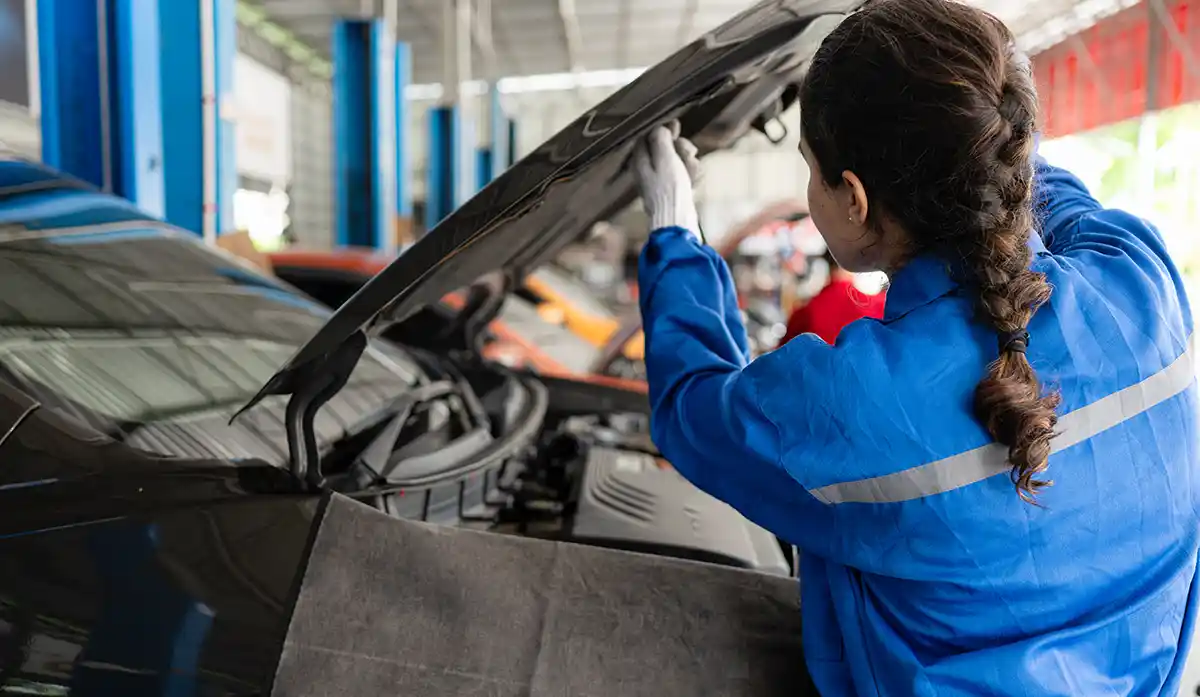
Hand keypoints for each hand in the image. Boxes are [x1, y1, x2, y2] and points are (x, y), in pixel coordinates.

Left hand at [633, 121, 701, 235]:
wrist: (677, 222)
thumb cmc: (669, 191)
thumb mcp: (665, 158)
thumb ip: (661, 139)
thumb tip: (659, 128)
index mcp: (639, 162)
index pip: (646, 137)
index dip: (662, 130)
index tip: (677, 127)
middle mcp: (646, 171)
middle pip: (663, 148)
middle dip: (679, 146)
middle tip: (689, 151)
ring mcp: (659, 183)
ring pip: (675, 161)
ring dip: (687, 160)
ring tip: (693, 168)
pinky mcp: (671, 192)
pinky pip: (681, 175)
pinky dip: (689, 174)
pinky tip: (695, 178)